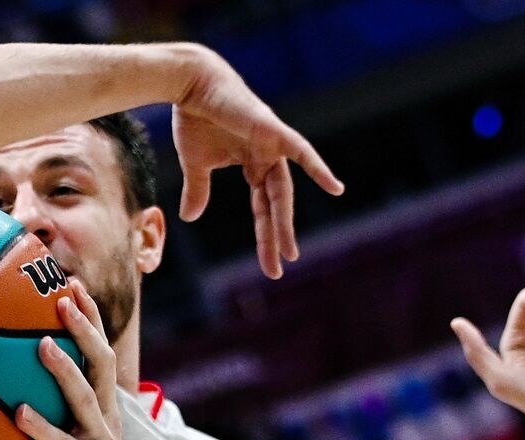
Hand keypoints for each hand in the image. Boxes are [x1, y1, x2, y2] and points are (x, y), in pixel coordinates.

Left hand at [16, 279, 130, 439]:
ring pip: (88, 396)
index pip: (96, 355)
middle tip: (65, 292)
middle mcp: (105, 420)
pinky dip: (42, 427)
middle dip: (86, 325)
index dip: (87, 319)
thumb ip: (22, 425)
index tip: (68, 284)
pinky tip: (20, 412)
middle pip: (101, 361)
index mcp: (97, 411)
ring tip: (44, 343)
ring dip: (66, 368)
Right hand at [173, 46, 343, 279]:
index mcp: (253, 165)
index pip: (262, 208)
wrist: (190, 85)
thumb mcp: (196, 165)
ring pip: (282, 191)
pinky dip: (317, 168)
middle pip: (275, 205)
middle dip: (276, 237)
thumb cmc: (194, 119)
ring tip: (290, 251)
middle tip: (280, 267)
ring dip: (284, 222)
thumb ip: (198, 191)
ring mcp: (272, 144)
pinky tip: (335, 188)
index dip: (265, 236)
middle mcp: (267, 157)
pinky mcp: (272, 130)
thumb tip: (189, 219)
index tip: (271, 265)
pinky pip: (300, 151)